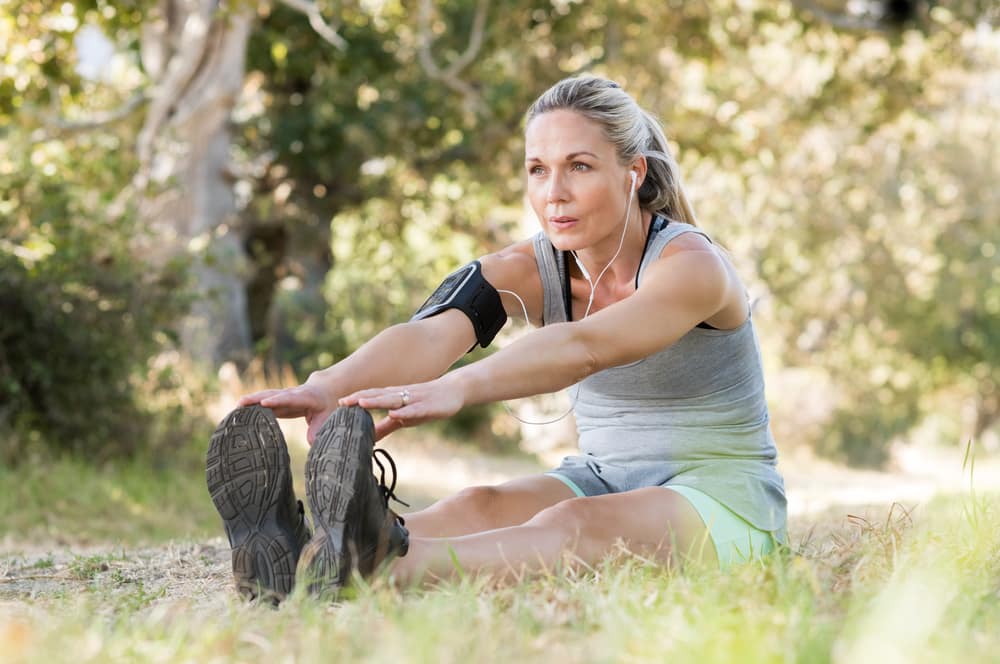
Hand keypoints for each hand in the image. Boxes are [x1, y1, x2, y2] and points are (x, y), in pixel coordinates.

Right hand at [239, 384, 332, 443]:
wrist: (323, 390)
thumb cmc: (325, 406)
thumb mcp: (326, 418)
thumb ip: (318, 430)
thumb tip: (311, 443)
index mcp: (306, 397)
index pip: (290, 399)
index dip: (277, 401)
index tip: (264, 403)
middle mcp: (292, 393)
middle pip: (273, 395)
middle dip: (258, 398)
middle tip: (242, 403)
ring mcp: (283, 395)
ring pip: (266, 396)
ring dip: (251, 400)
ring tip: (237, 406)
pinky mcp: (277, 399)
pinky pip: (264, 401)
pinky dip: (252, 404)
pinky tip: (240, 410)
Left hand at [339, 376, 464, 440]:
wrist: (453, 391)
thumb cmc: (425, 404)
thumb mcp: (404, 417)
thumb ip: (386, 426)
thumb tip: (368, 438)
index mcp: (394, 398)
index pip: (372, 397)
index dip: (355, 400)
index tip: (337, 405)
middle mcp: (401, 396)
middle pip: (378, 396)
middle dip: (360, 398)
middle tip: (342, 402)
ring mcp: (415, 399)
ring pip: (393, 400)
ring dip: (377, 401)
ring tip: (362, 403)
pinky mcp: (429, 406)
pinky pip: (415, 409)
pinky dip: (405, 411)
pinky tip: (396, 413)